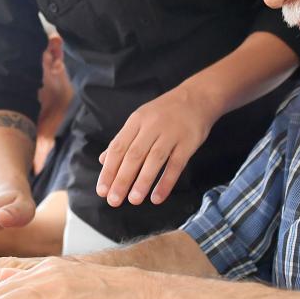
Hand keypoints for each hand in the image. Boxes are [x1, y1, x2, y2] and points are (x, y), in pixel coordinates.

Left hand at [97, 85, 214, 206]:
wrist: (197, 97)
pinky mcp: (188, 142)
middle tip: (113, 201)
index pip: (118, 148)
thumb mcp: (140, 120)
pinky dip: (166, 182)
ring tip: (133, 200)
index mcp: (136, 121)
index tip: (102, 190)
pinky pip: (176, 164)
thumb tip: (103, 160)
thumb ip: (123, 140)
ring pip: (154, 160)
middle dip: (122, 180)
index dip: (109, 170)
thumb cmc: (164, 112)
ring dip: (142, 182)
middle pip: (133, 155)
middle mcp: (152, 126)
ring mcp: (171, 134)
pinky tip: (157, 198)